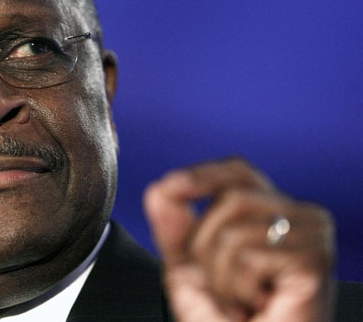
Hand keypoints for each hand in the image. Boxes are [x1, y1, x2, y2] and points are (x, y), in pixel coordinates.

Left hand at [143, 158, 334, 321]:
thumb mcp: (189, 267)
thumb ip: (174, 226)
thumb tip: (159, 188)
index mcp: (270, 212)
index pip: (238, 171)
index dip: (204, 175)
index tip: (171, 186)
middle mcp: (298, 217)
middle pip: (230, 198)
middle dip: (203, 247)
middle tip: (222, 285)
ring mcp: (312, 235)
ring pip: (233, 230)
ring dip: (220, 276)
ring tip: (239, 299)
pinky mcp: (315, 259)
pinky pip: (248, 256)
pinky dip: (237, 289)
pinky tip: (257, 304)